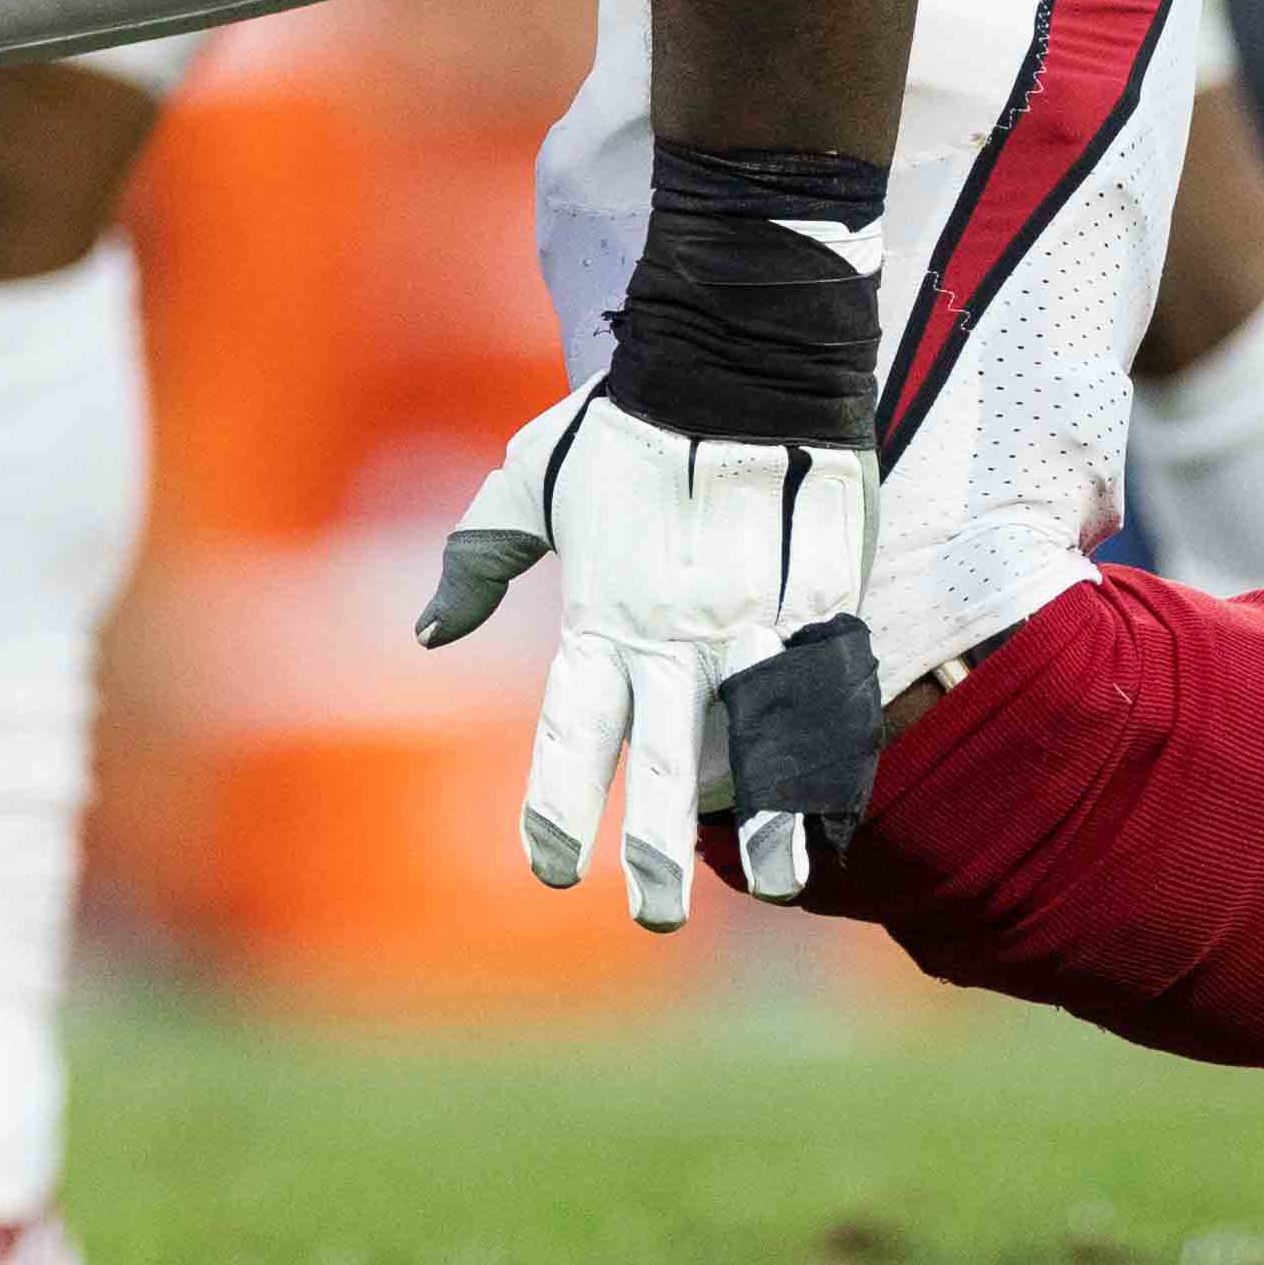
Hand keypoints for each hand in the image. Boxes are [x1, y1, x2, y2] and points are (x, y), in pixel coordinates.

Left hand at [414, 394, 883, 926]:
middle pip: (667, 754)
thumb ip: (479, 558)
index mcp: (605, 608)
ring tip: (780, 884)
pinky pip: (828, 693)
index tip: (549, 867)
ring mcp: (758, 616)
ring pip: (763, 736)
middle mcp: (679, 627)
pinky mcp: (824, 596)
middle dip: (656, 842)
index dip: (560, 802)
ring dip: (774, 814)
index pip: (575, 726)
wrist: (737, 349)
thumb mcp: (529, 477)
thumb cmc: (622, 417)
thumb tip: (426, 634)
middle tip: (647, 914)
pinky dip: (835, 755)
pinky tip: (837, 808)